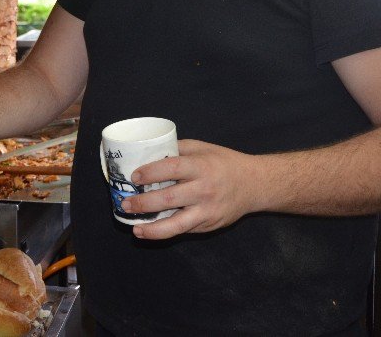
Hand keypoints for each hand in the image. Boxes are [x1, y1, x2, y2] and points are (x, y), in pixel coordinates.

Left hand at [119, 139, 262, 239]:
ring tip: (135, 229)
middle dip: (144, 203)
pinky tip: (150, 231)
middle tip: (125, 204)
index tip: (134, 177)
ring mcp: (207, 210)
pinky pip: (184, 230)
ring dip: (153, 228)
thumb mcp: (203, 148)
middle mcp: (204, 190)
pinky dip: (165, 232)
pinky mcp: (209, 225)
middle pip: (169, 198)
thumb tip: (149, 153)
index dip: (151, 173)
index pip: (172, 169)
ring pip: (177, 224)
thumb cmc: (224, 163)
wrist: (255, 184)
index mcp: (201, 166)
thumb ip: (178, 150)